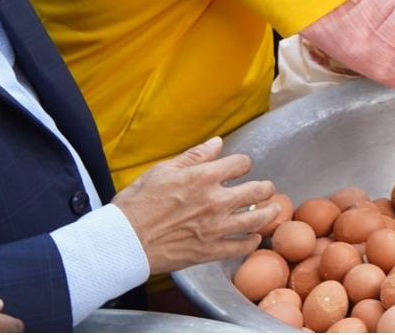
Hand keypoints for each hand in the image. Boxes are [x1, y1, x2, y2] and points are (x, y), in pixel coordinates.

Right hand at [112, 136, 277, 275]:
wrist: (122, 242)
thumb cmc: (135, 204)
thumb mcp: (162, 170)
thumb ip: (193, 157)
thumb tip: (217, 143)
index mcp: (203, 177)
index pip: (241, 164)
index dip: (243, 165)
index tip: (241, 168)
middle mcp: (216, 201)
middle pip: (258, 191)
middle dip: (266, 188)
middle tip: (267, 190)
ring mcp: (216, 228)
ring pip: (257, 220)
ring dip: (269, 214)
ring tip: (272, 211)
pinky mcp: (210, 251)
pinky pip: (242, 247)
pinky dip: (252, 242)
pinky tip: (254, 238)